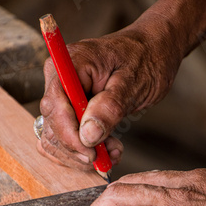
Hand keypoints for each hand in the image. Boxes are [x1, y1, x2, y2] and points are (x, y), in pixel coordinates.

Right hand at [37, 26, 181, 170]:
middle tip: (110, 154)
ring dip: (82, 153)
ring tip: (114, 151)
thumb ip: (110, 107)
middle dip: (78, 146)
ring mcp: (62, 96)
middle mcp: (59, 79)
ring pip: (56, 136)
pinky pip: (65, 138)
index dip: (68, 133)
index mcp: (69, 63)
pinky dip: (83, 150)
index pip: (54, 104)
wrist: (153, 51)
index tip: (91, 151)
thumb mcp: (134, 82)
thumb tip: (88, 135)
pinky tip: (107, 150)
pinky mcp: (70, 110)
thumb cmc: (145, 58)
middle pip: (52, 124)